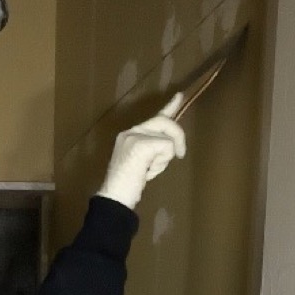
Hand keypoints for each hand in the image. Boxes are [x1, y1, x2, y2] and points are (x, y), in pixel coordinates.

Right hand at [96, 94, 188, 209]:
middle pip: (164, 121)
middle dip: (177, 136)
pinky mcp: (140, 144)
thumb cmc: (127, 187)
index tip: (179, 95)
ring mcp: (134, 136)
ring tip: (148, 171)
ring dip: (164, 157)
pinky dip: (162, 162)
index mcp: (130, 135)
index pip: (154, 118)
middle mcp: (131, 132)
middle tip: (180, 154)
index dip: (170, 107)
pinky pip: (166, 146)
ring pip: (167, 136)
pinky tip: (147, 172)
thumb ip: (153, 150)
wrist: (114, 198)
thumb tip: (171, 144)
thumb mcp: (143, 164)